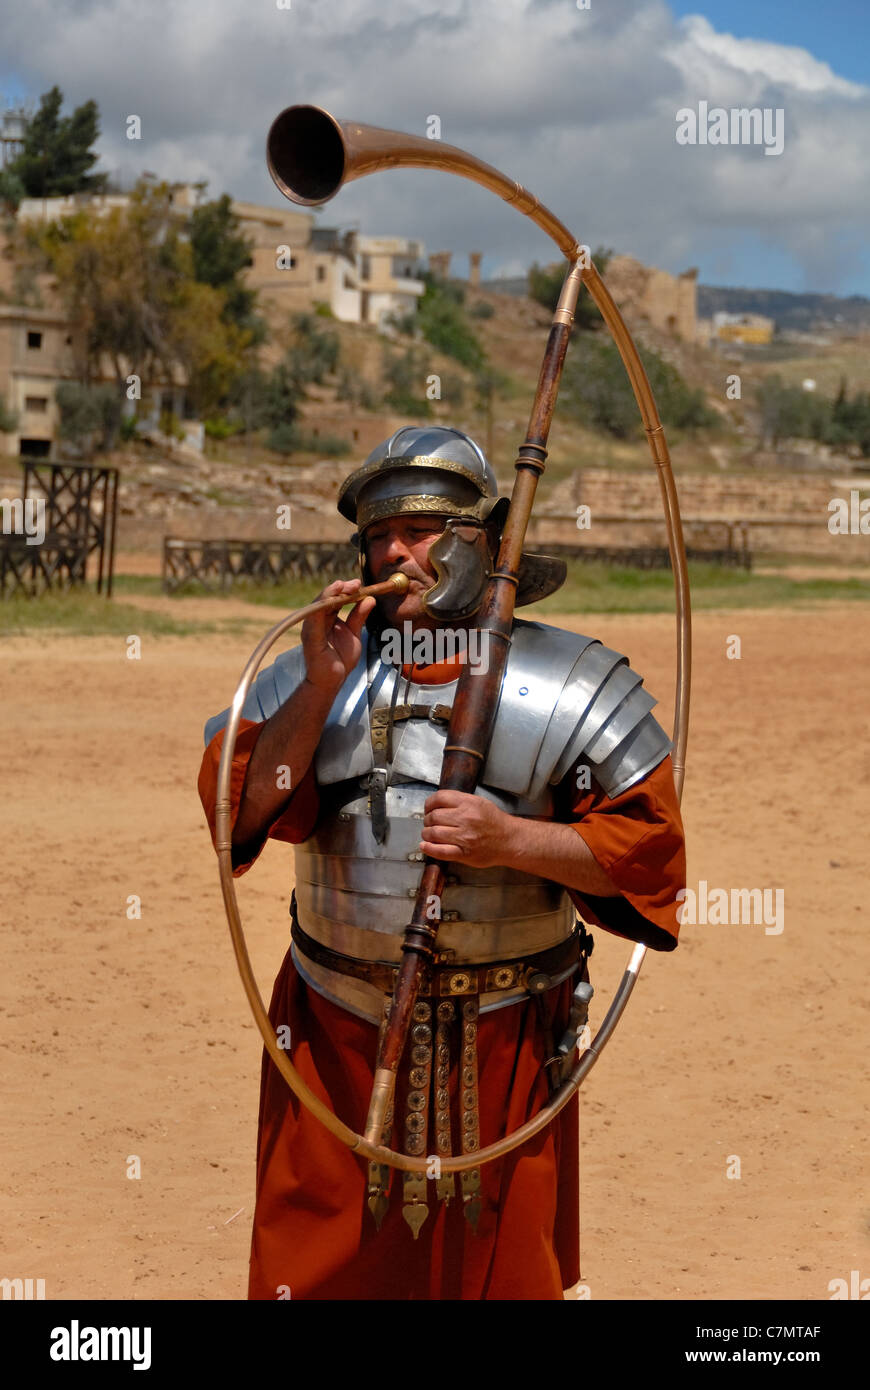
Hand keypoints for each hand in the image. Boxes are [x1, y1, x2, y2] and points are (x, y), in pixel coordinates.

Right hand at [301, 578, 374, 693]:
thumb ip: (359, 616)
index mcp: (325, 618)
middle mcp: (316, 620)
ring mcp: (311, 628)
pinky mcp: (310, 638)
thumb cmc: (340, 659)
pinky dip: (321, 607)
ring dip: (330, 594)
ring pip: (318, 605)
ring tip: (343, 586)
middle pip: (326, 598)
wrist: (332, 681)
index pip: (334, 598)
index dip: (346, 589)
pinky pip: (313, 619)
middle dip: (340, 588)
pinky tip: (331, 600)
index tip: (359, 584)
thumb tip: (369, 599)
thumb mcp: (354, 634)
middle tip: (356, 584)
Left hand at [420, 790, 514, 867]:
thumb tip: (437, 803)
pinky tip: (425, 846)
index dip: (429, 804)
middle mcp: (465, 819)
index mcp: (469, 803)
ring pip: (433, 833)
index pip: (439, 798)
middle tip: (430, 823)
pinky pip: (440, 851)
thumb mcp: (479, 803)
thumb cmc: (494, 822)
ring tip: (430, 834)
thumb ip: (459, 801)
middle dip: (428, 820)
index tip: (428, 808)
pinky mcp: (464, 854)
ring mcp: (464, 837)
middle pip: (433, 816)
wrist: (510, 840)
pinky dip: (429, 849)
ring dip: (427, 834)